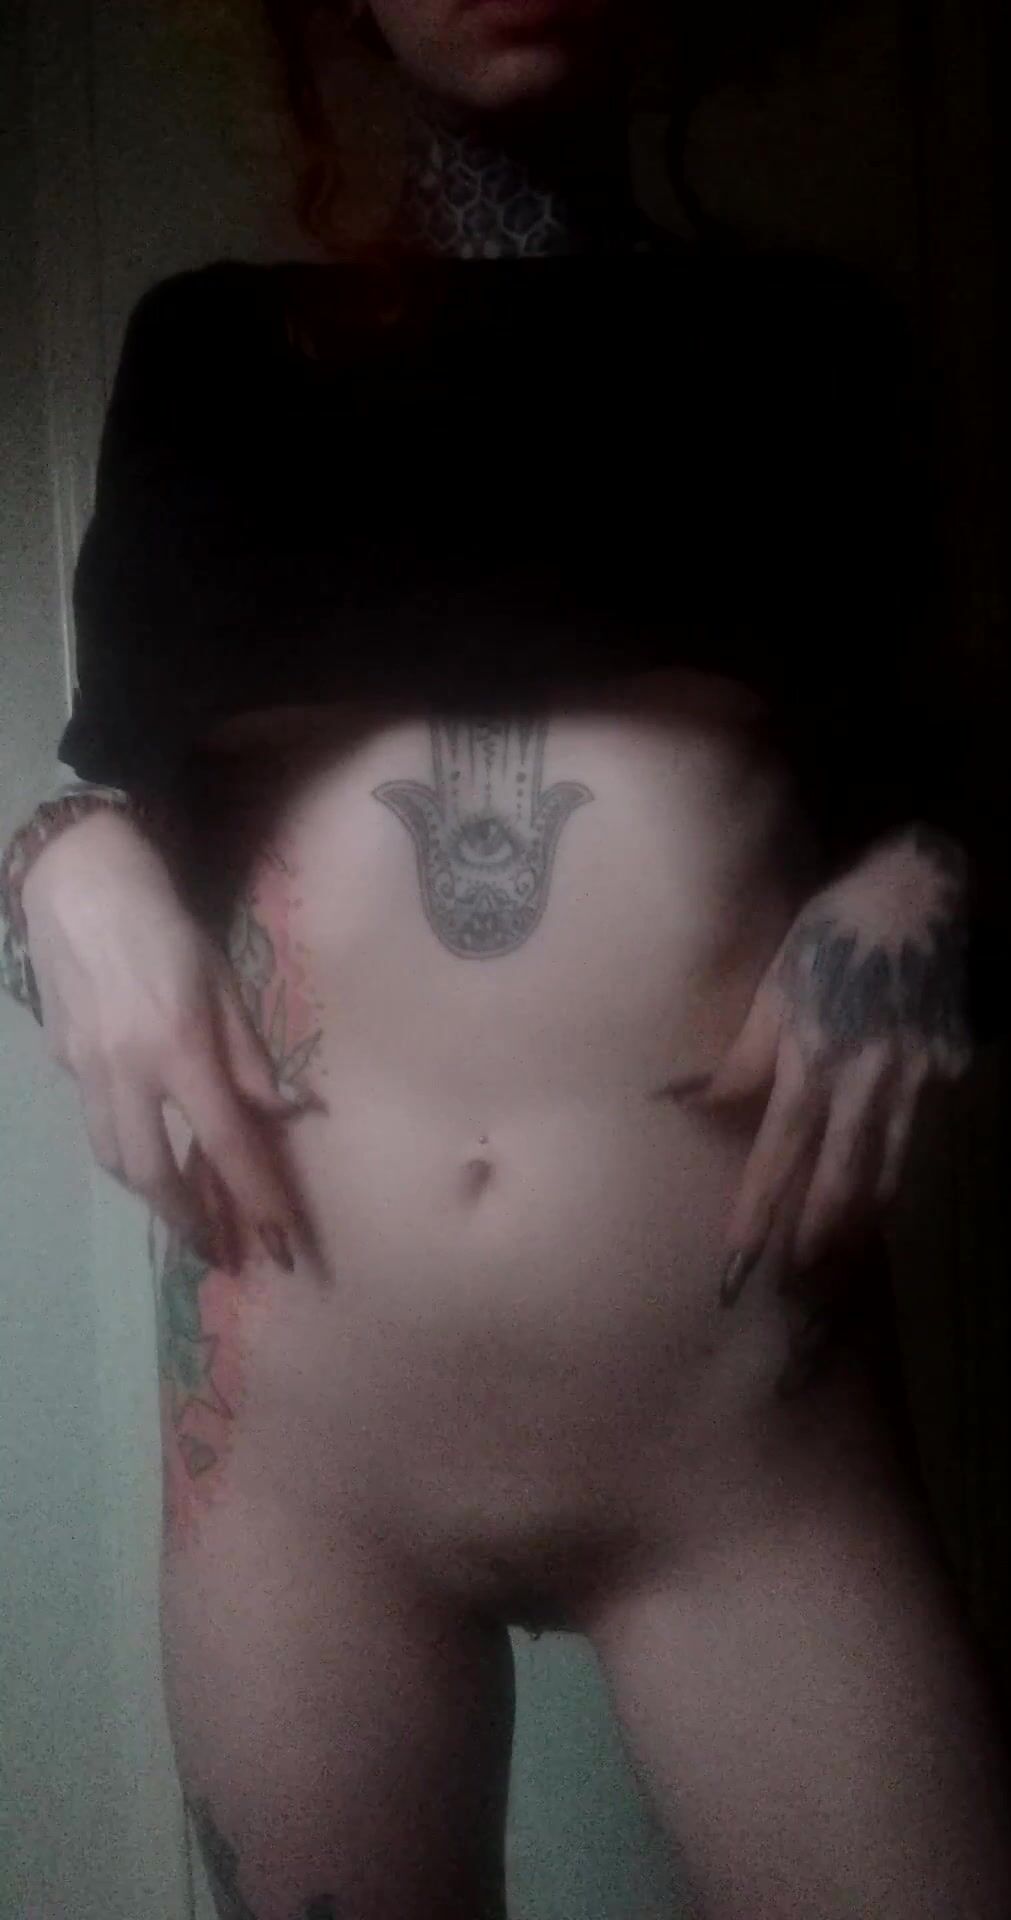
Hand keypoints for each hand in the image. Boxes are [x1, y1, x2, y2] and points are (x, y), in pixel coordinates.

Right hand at [21, 807, 308, 1273]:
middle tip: (222, 1249)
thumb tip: (285, 1113)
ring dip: (154, 1194)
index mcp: (180, 1047)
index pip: (228, 1144)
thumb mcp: (224, 982)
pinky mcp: (62, 1061)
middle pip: (153, 1174)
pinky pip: (97, 1121)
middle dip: (190, 1221)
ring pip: (115, 1158)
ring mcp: (85, 1070)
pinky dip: (127, 1147)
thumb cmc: (167, 927)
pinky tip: (150, 1145)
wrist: (80, 884)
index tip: (280, 1245)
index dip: (256, 1200)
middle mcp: (127, 1070)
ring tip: (188, 1210)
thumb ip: (250, 1054)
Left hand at [697, 826, 971, 1302]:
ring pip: (886, 1169)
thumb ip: (740, 1054)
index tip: (738, 1264)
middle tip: (796, 1291)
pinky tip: (880, 1196)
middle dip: (817, 1241)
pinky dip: (895, 1170)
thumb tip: (685, 1100)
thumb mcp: (776, 984)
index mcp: (814, 1058)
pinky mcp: (946, 1071)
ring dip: (859, 1222)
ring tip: (836, 1266)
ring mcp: (914, 1080)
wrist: (922, 891)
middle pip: (840, 1180)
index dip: (758, 1213)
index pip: (777, 1155)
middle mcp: (866, 1081)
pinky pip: (916, 1133)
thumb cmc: (832, 931)